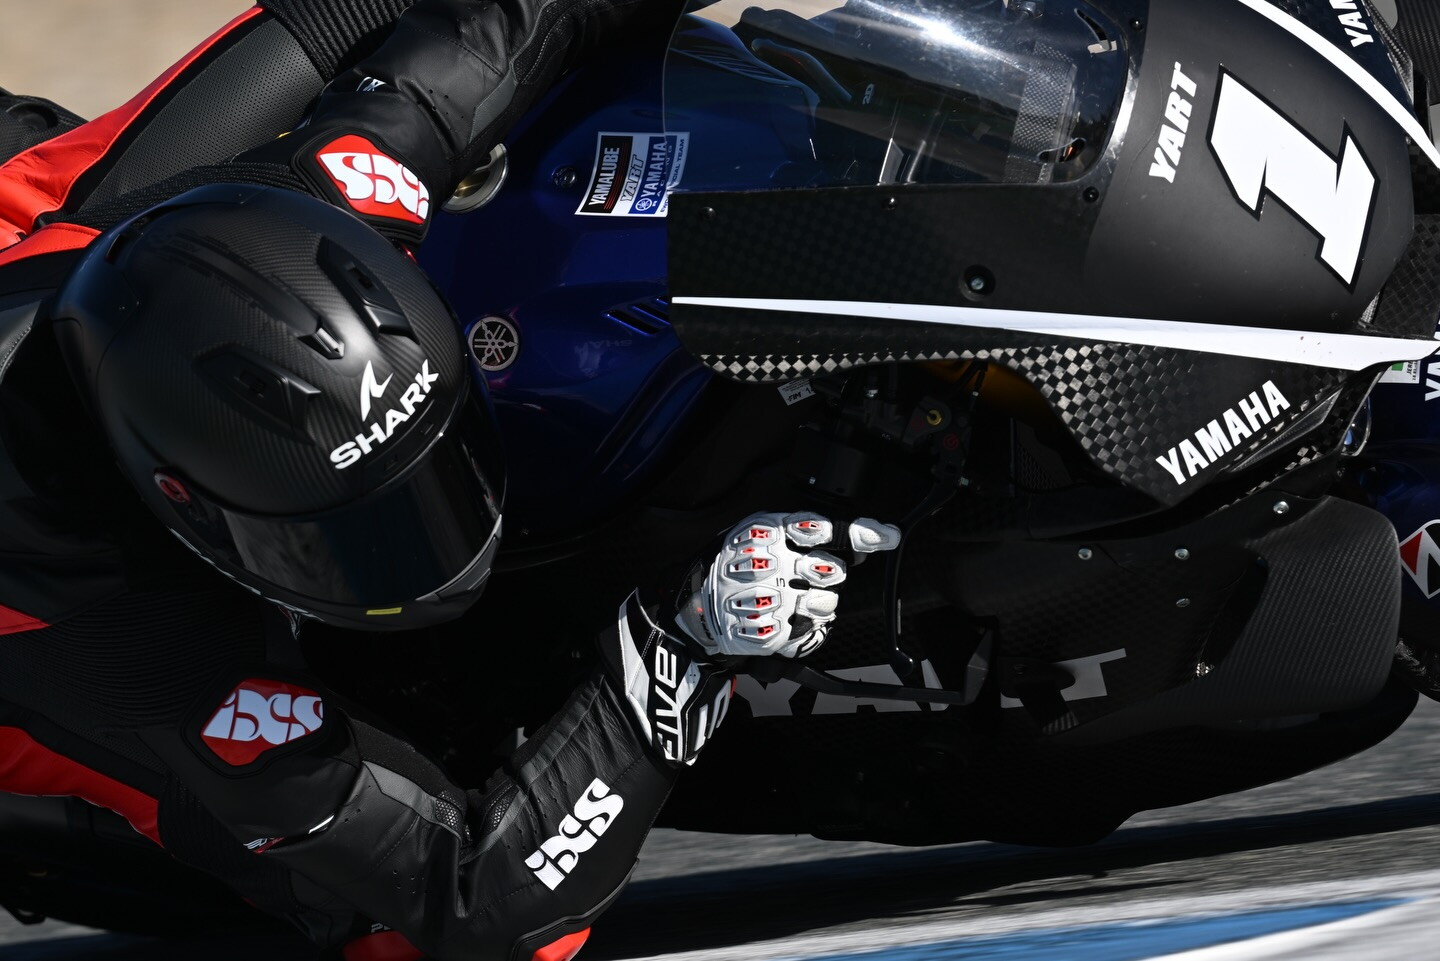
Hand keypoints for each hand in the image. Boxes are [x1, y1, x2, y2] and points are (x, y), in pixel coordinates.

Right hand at [676, 512, 899, 658]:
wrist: (698, 607)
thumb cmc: (737, 565)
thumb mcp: (761, 532)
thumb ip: (806, 531)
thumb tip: (863, 538)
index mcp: (767, 532)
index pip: (822, 529)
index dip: (860, 532)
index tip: (888, 535)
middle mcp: (769, 563)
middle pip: (832, 571)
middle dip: (828, 574)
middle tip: (806, 576)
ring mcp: (769, 600)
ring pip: (827, 604)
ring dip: (817, 604)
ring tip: (789, 599)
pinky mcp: (770, 632)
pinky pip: (813, 631)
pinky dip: (804, 626)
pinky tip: (781, 617)